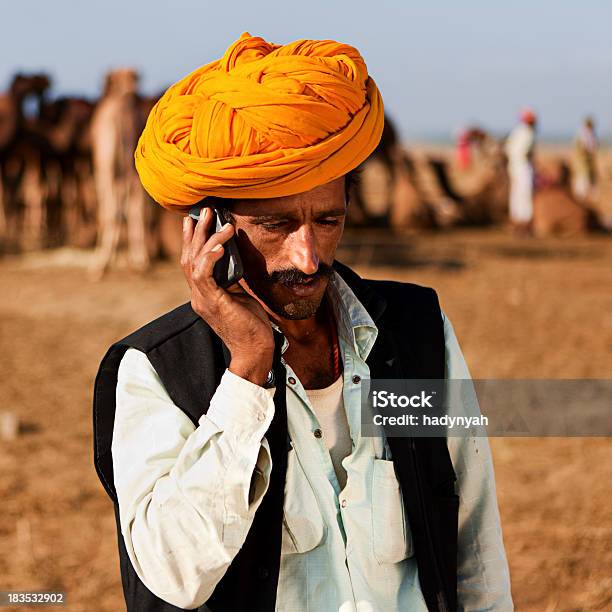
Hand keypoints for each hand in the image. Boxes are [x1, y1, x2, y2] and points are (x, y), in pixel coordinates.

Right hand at [181, 209, 274, 385]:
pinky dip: (210, 257)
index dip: (192, 240)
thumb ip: (233, 278)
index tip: (194, 220)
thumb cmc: (251, 325)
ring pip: (195, 262)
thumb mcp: (240, 296)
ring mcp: (202, 299)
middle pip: (189, 257)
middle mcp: (198, 295)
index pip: (192, 262)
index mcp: (203, 294)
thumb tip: (235, 257)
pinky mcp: (212, 303)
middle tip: (205, 210)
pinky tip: (220, 245)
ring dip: (206, 239)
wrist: (254, 350)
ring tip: (219, 222)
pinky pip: (204, 275)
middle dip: (197, 232)